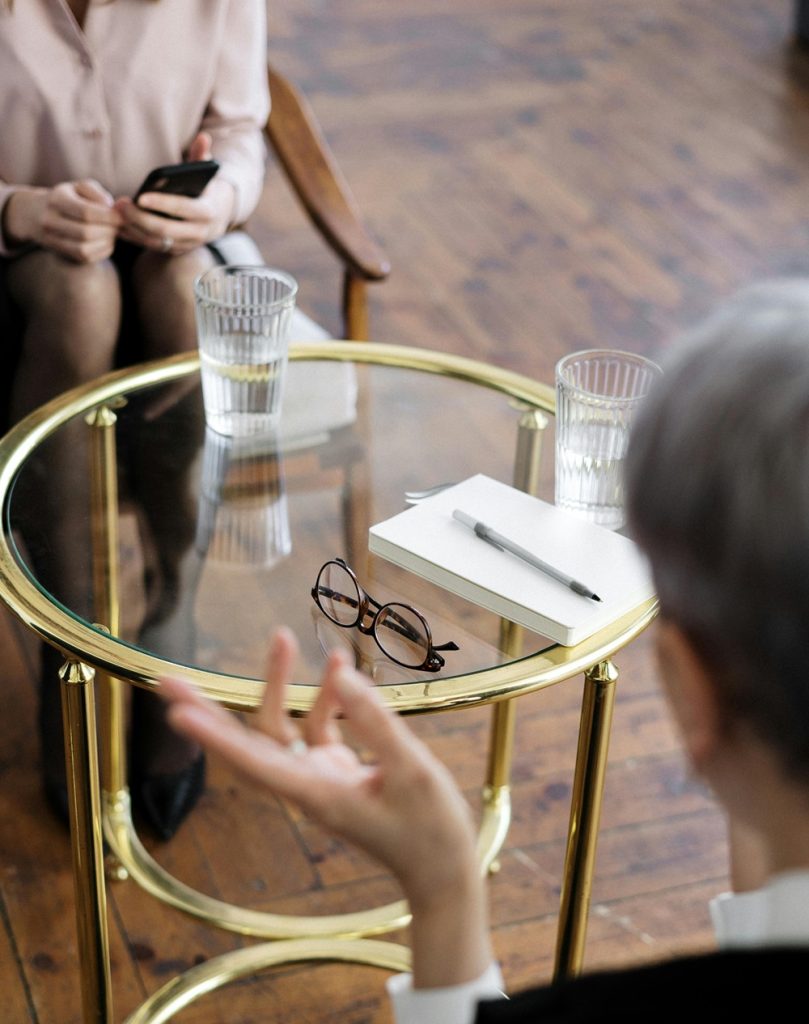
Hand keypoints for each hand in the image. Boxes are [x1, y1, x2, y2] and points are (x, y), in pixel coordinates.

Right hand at [4, 180, 120, 262]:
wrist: (39, 213)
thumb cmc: (70, 197)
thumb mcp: (81, 187)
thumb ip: (98, 194)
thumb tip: (113, 209)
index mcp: (56, 199)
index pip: (86, 212)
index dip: (108, 216)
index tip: (122, 216)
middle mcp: (50, 221)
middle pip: (86, 233)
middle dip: (109, 230)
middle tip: (119, 226)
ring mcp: (53, 240)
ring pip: (84, 250)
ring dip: (106, 242)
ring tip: (112, 232)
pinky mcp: (62, 253)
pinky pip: (86, 258)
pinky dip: (102, 251)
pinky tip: (106, 241)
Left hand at [114, 132, 234, 254]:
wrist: (217, 218)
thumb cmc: (204, 190)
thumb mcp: (205, 174)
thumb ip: (202, 156)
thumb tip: (204, 136)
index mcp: (208, 212)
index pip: (184, 209)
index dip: (162, 204)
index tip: (140, 196)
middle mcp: (199, 233)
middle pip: (166, 230)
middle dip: (140, 218)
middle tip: (121, 204)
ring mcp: (186, 244)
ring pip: (156, 241)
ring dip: (134, 228)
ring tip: (117, 212)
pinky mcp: (175, 250)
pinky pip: (152, 247)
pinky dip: (135, 237)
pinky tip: (119, 225)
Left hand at [161, 627, 493, 987]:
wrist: (442, 868)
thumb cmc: (429, 829)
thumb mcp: (412, 771)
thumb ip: (376, 722)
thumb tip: (342, 676)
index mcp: (316, 794)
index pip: (253, 761)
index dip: (215, 736)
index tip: (177, 713)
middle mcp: (306, 785)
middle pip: (247, 743)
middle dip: (209, 711)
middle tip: (167, 680)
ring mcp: (319, 776)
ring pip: (281, 727)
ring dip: (281, 684)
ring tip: (283, 636)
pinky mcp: (336, 770)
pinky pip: (319, 726)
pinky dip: (327, 696)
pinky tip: (340, 664)